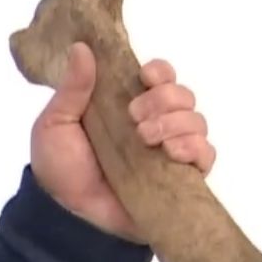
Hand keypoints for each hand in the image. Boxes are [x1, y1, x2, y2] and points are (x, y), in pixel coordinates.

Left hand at [29, 42, 216, 243]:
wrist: (66, 214)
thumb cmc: (59, 168)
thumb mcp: (55, 124)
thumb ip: (72, 88)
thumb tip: (81, 47)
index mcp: (126, 105)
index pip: (160, 76)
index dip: (160, 71)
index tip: (144, 77)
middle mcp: (154, 124)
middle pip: (183, 95)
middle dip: (164, 99)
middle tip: (134, 117)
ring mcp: (169, 151)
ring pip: (197, 121)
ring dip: (177, 122)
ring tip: (145, 138)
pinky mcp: (180, 179)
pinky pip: (206, 156)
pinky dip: (195, 148)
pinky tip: (171, 152)